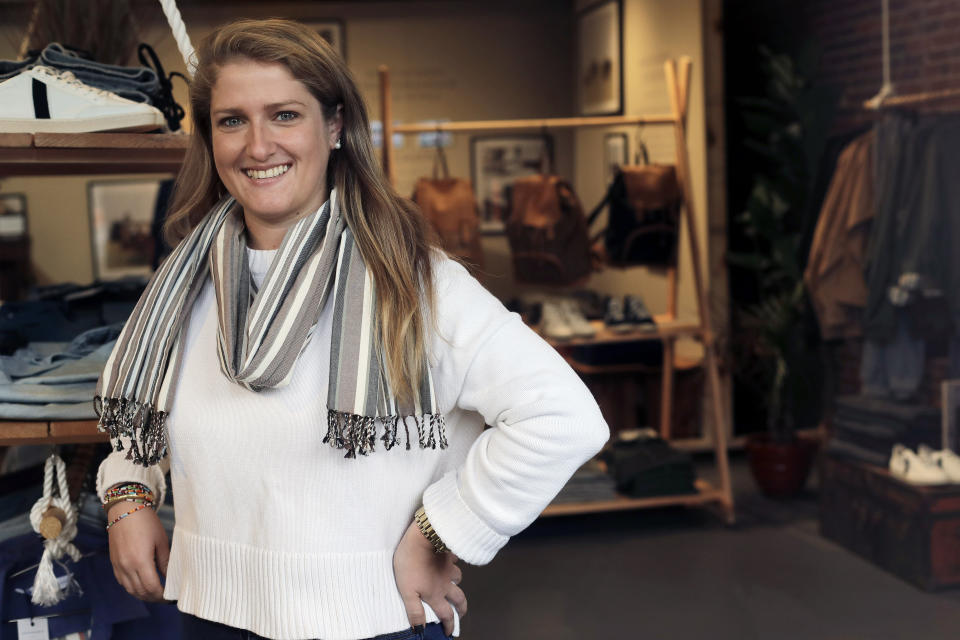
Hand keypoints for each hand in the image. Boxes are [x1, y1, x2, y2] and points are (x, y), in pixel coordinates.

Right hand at [106, 502, 170, 601]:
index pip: (151, 587)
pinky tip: (141, 585)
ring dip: (142, 595)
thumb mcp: (161, 540)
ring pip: (129, 589)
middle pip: (140, 591)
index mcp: (140, 561)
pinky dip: (132, 587)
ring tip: (155, 594)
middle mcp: (126, 566)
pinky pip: (122, 582)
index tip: (170, 597)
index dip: (161, 596)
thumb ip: (165, 561)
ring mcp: (118, 565)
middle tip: (165, 597)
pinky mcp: (113, 562)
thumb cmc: (146, 521)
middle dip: (153, 597)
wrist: (124, 509)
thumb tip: (170, 577)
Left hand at [393, 519, 466, 635]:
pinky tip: (450, 561)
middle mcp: (445, 583)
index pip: (446, 615)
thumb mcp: (407, 591)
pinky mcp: (448, 554)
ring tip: (453, 585)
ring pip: (458, 579)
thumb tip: (419, 629)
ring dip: (457, 585)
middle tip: (460, 612)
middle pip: (459, 599)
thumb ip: (414, 611)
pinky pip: (455, 561)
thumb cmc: (411, 563)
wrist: (422, 537)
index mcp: (435, 594)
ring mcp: (449, 568)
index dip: (449, 625)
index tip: (449, 632)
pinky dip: (454, 563)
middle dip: (461, 609)